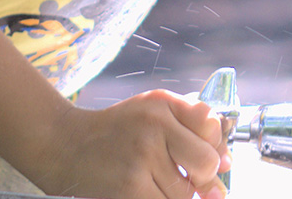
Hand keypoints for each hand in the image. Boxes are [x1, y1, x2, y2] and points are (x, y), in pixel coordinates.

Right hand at [28, 92, 230, 198]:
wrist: (64, 145)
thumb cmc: (116, 130)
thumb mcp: (152, 112)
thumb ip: (190, 126)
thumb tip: (227, 163)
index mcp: (163, 103)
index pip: (211, 124)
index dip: (217, 147)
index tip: (212, 161)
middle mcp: (155, 124)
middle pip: (206, 162)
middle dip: (204, 179)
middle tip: (195, 183)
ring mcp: (142, 156)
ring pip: (185, 192)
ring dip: (179, 197)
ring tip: (158, 186)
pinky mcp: (130, 186)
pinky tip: (152, 193)